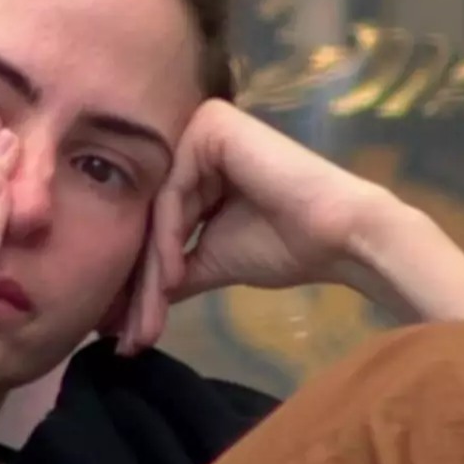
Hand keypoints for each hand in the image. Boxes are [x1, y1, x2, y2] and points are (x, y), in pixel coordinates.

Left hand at [117, 100, 394, 353]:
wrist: (339, 236)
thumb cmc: (283, 244)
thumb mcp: (211, 259)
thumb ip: (170, 273)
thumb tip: (124, 312)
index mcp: (191, 164)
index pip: (153, 224)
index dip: (141, 281)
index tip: (126, 333)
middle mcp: (190, 139)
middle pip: (150, 218)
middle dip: (141, 284)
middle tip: (130, 336)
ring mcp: (198, 128)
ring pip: (156, 212)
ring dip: (152, 272)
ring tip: (149, 320)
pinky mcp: (209, 126)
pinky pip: (172, 193)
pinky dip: (168, 240)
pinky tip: (174, 277)